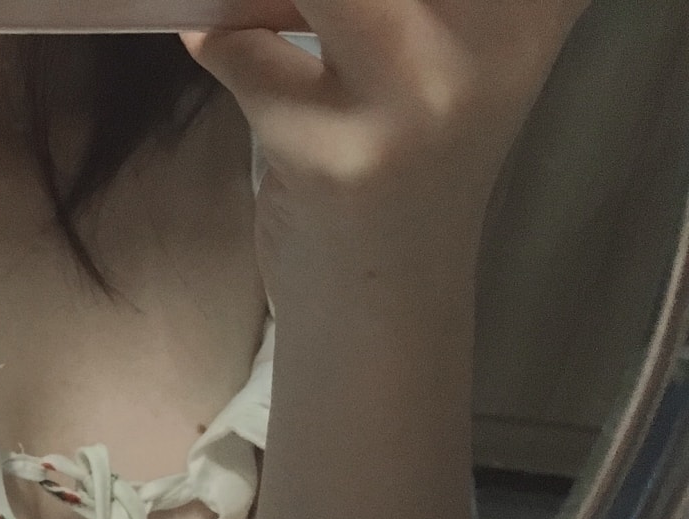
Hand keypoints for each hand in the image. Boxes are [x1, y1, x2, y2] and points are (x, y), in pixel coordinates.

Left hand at [186, 1, 591, 274]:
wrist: (384, 296)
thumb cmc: (402, 150)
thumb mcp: (439, 43)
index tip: (337, 5)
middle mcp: (498, 34)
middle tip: (292, 6)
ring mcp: (418, 95)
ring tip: (244, 7)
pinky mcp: (336, 149)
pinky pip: (241, 49)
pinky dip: (216, 38)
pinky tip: (214, 42)